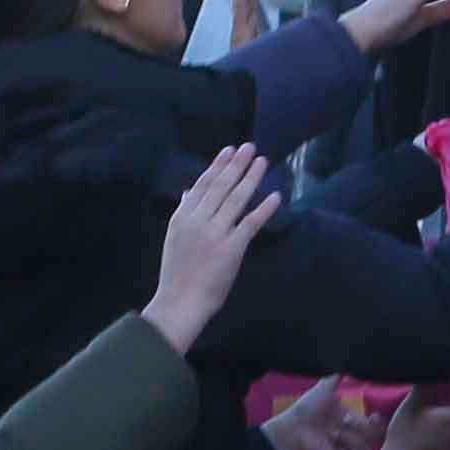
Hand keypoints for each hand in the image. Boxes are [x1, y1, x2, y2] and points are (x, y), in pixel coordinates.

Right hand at [140, 144, 281, 357]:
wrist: (180, 302)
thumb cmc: (177, 272)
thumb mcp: (174, 237)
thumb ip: (183, 211)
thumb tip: (189, 190)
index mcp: (182, 217)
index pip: (203, 184)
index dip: (218, 165)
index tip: (230, 150)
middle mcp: (198, 221)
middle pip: (220, 186)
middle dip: (236, 164)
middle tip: (250, 147)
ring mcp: (215, 234)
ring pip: (236, 199)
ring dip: (251, 178)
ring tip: (263, 162)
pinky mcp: (231, 250)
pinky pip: (250, 224)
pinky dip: (263, 208)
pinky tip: (275, 196)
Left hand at [264, 382, 386, 449]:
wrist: (292, 431)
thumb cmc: (307, 410)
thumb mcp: (323, 388)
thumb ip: (336, 376)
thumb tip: (347, 357)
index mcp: (349, 419)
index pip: (373, 423)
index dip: (376, 421)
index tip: (374, 416)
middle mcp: (349, 435)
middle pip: (373, 436)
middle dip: (362, 428)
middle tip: (344, 423)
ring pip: (365, 449)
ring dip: (350, 440)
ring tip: (332, 437)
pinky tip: (335, 449)